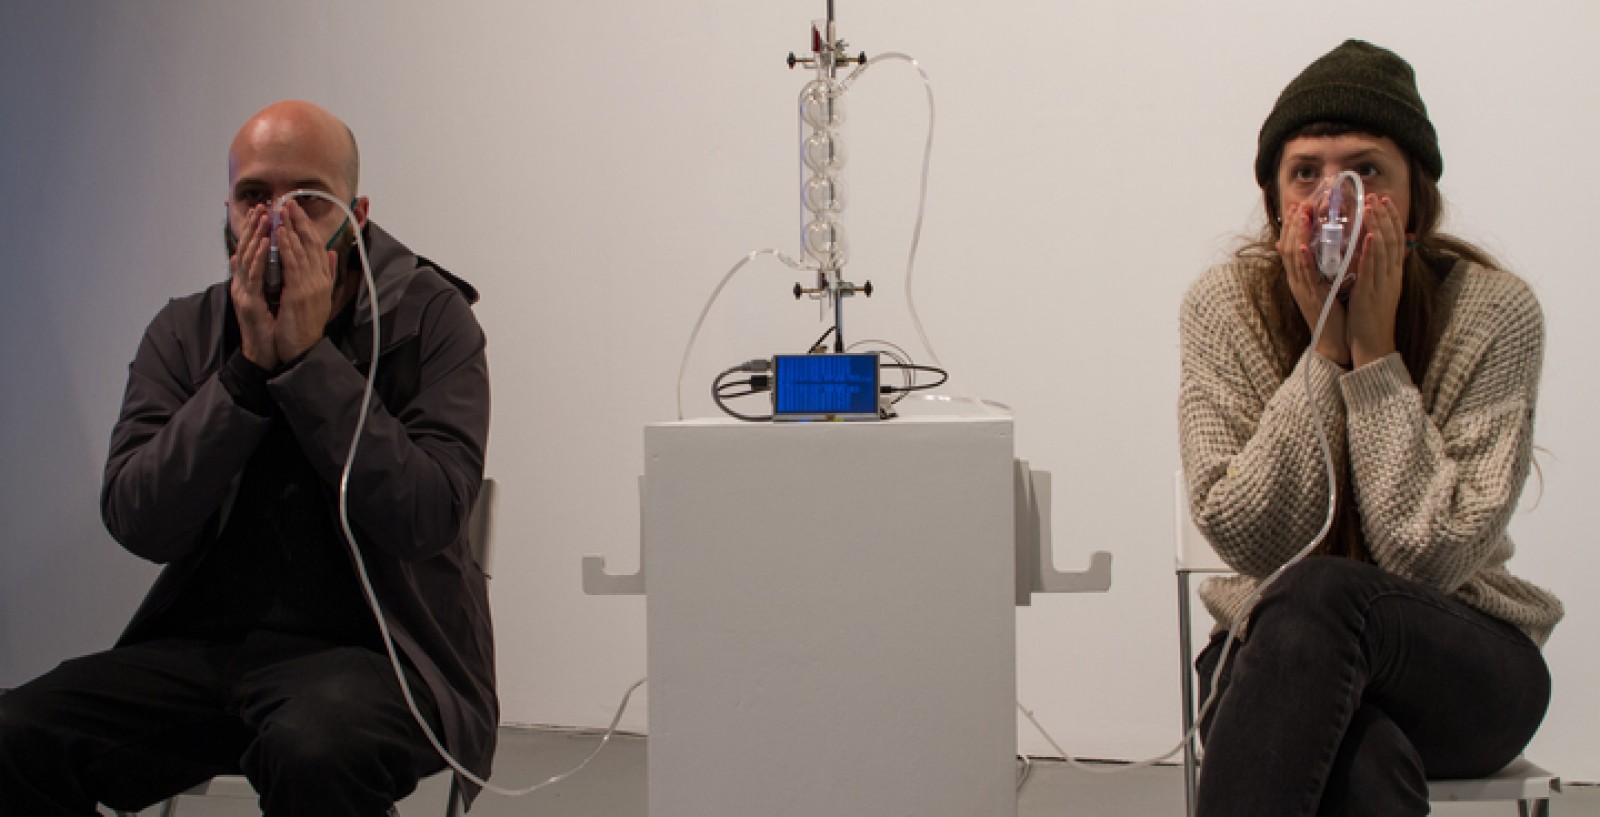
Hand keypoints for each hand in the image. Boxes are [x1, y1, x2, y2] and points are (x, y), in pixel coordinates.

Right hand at [229, 204, 279, 369]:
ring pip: (248, 258)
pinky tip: (262, 245)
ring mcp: (244, 292)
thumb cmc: (272, 327)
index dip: (260, 230)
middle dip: (256, 227)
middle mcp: (244, 284)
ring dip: (255, 236)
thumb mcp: (274, 298)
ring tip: (263, 218)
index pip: (255, 251)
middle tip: (263, 206)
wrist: (265, 353)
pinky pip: (253, 277)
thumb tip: (269, 258)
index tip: (268, 211)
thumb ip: (272, 277)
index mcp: (252, 281)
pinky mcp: (248, 302)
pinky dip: (257, 259)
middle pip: (248, 249)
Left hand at [269, 199, 338, 362]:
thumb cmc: (306, 326)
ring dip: (291, 228)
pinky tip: (280, 233)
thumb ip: (325, 273)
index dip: (307, 226)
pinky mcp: (299, 293)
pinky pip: (292, 265)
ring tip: (283, 209)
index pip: (316, 246)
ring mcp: (311, 286)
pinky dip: (286, 247)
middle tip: (289, 200)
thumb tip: (330, 252)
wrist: (303, 350)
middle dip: (300, 220)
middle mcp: (319, 280)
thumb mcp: (319, 296)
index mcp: (323, 280)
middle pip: (311, 243)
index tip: (296, 209)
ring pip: (301, 250)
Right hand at [1279, 200, 1350, 366]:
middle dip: (1293, 225)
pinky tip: (1305, 247)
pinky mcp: (1312, 296)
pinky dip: (1304, 260)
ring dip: (1298, 235)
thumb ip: (1318, 268)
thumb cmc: (1331, 312)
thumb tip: (1318, 250)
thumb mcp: (1322, 286)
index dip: (1293, 226)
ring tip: (1301, 216)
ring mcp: (1302, 288)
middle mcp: (1297, 280)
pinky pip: (1306, 276)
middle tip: (1298, 205)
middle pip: (1289, 247)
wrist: (1333, 339)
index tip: (1298, 207)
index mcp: (1300, 277)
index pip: (1291, 246)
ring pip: (1295, 257)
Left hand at [1345, 195, 1404, 367]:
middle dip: (1386, 216)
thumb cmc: (1371, 317)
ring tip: (1373, 207)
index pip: (1396, 240)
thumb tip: (1388, 250)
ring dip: (1379, 226)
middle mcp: (1391, 275)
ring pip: (1384, 250)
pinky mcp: (1372, 293)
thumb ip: (1383, 268)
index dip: (1392, 219)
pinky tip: (1370, 236)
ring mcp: (1383, 284)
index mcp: (1392, 274)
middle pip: (1392, 240)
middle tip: (1379, 195)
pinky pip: (1373, 269)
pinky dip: (1372, 251)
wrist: (1373, 344)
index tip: (1385, 200)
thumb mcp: (1379, 289)